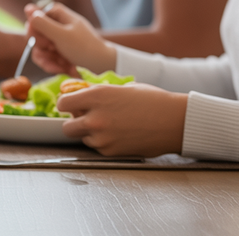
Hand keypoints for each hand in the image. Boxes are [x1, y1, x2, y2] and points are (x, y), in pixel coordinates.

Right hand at [25, 3, 116, 73]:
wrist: (101, 65)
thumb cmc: (84, 47)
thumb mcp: (61, 34)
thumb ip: (42, 23)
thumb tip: (28, 8)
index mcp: (58, 14)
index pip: (35, 16)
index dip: (35, 29)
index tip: (41, 40)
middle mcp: (56, 25)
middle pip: (35, 34)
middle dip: (42, 48)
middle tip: (52, 51)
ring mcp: (57, 39)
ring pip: (39, 48)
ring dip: (48, 59)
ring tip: (60, 66)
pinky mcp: (58, 52)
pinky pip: (46, 58)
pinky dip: (53, 65)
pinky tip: (62, 69)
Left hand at [58, 83, 187, 156]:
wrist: (176, 121)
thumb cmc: (153, 100)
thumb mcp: (122, 88)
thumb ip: (99, 94)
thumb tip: (82, 97)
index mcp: (96, 95)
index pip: (62, 103)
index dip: (67, 104)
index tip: (73, 105)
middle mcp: (95, 117)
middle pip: (66, 126)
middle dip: (74, 123)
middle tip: (86, 119)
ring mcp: (102, 137)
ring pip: (82, 138)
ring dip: (90, 134)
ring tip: (110, 126)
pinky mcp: (111, 151)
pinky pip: (98, 148)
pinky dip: (104, 143)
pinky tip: (120, 134)